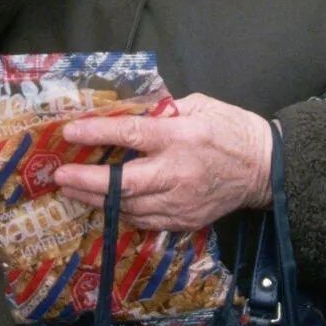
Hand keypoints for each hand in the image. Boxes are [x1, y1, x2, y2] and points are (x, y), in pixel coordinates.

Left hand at [52, 94, 272, 232]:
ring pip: (130, 207)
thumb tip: (128, 114)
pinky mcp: (185, 220)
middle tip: (59, 176)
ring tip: (72, 190)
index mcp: (180, 137)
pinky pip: (145, 221)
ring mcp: (181, 202)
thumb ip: (162, 111)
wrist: (266, 169)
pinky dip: (122, 212)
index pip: (131, 135)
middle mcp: (177, 173)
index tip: (70, 132)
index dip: (97, 134)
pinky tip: (105, 204)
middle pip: (123, 183)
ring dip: (97, 200)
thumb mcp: (199, 105)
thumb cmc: (231, 129)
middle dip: (87, 181)